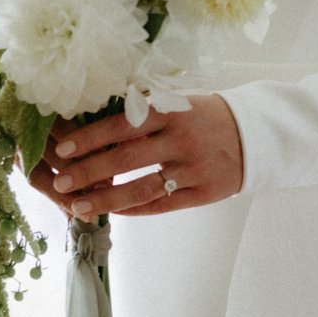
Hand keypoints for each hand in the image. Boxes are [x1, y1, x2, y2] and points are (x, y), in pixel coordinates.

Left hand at [26, 94, 243, 219]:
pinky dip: (135, 210)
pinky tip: (113, 212)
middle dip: (88, 172)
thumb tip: (95, 123)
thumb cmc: (206, 116)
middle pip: (126, 159)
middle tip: (61, 183)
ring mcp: (193, 169)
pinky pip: (162, 205)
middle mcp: (181, 140)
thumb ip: (144, 113)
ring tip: (78, 208)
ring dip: (106, 200)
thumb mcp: (179, 104)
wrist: (256, 135)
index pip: (122, 125)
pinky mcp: (203, 193)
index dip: (90, 139)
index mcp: (171, 112)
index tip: (63, 150)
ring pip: (141, 189)